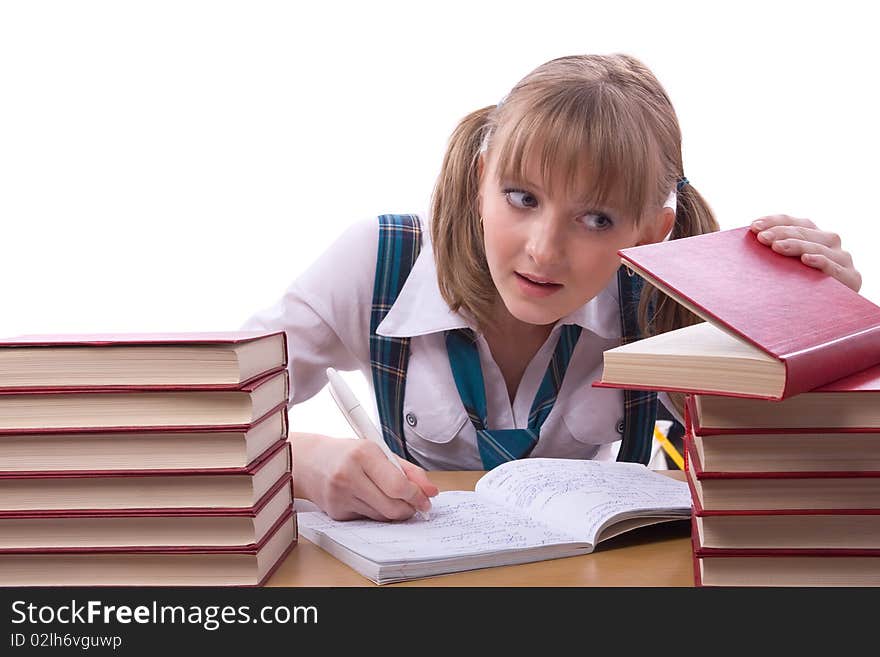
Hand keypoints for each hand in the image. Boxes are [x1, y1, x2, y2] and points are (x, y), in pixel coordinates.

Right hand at [292, 432, 438, 520]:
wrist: (309, 461)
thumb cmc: (348, 454)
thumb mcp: (379, 451)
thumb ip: (408, 471)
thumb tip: (431, 491)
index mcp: (363, 454)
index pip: (398, 485)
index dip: (416, 496)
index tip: (426, 500)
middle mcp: (349, 475)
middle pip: (392, 507)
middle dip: (409, 509)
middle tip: (415, 505)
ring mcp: (340, 496)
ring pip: (381, 516)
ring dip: (393, 511)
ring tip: (389, 497)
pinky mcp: (336, 513)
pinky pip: (367, 520)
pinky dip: (375, 512)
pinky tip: (367, 498)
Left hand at [750, 215, 861, 291]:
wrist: (824, 316)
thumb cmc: (797, 290)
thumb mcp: (785, 267)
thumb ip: (775, 252)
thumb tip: (750, 239)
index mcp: (814, 236)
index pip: (796, 223)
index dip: (775, 221)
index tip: (754, 226)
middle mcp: (830, 243)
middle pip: (805, 232)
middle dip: (780, 233)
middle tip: (761, 238)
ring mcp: (842, 259)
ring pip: (819, 247)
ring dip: (796, 245)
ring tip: (776, 247)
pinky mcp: (851, 277)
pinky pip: (835, 267)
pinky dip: (821, 261)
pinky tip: (806, 259)